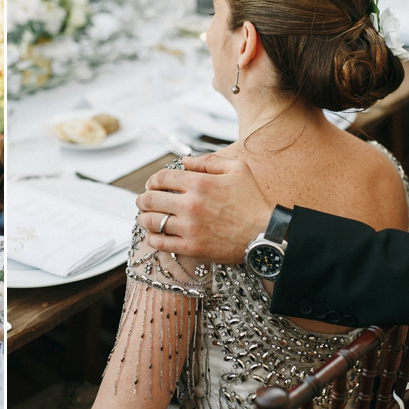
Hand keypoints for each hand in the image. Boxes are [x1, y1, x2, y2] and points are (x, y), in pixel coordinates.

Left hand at [135, 154, 273, 263]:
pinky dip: (152, 238)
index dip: (152, 181)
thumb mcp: (237, 169)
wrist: (265, 234)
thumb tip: (184, 161)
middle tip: (143, 202)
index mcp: (199, 183)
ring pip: (152, 221)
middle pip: (150, 199)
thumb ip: (208, 161)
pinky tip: (154, 235)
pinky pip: (160, 243)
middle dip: (143, 199)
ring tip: (145, 218)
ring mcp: (189, 228)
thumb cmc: (253, 201)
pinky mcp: (192, 248)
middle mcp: (190, 205)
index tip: (151, 185)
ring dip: (144, 218)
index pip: (161, 178)